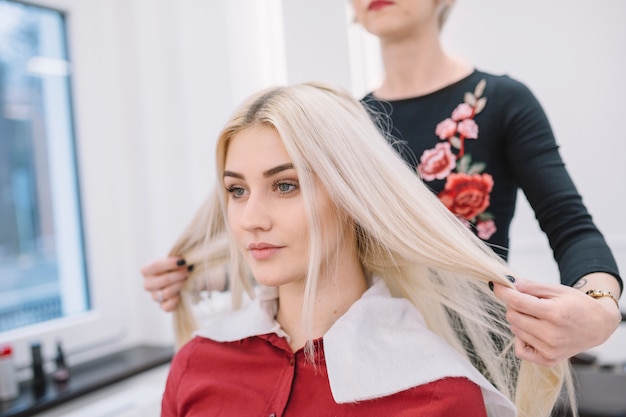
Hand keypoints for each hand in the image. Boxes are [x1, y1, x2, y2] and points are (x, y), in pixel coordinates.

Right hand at [141, 257, 190, 311]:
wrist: (183, 278)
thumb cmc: (177, 266)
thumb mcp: (175, 259)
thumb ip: (177, 258)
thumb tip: (184, 260)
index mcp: (147, 270)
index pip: (155, 266)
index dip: (170, 263)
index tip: (183, 261)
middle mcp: (148, 284)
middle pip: (163, 280)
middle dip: (179, 275)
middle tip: (189, 270)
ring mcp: (154, 296)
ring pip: (167, 293)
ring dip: (180, 285)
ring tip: (188, 279)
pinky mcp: (163, 306)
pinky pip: (168, 306)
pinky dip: (177, 299)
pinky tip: (183, 292)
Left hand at [492, 277, 621, 366]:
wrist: (598, 326)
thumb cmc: (578, 305)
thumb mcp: (558, 289)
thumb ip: (532, 287)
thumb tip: (511, 284)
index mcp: (555, 314)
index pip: (517, 302)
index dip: (504, 292)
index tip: (497, 286)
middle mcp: (552, 334)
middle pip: (513, 317)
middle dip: (514, 306)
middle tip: (527, 302)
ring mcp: (550, 349)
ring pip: (515, 331)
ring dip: (519, 321)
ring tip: (536, 316)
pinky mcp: (548, 360)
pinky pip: (521, 350)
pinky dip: (521, 338)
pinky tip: (533, 331)